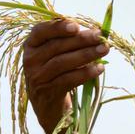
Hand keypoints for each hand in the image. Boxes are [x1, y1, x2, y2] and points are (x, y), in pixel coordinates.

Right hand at [21, 19, 109, 133]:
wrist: (48, 107)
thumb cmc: (55, 75)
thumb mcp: (54, 56)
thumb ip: (67, 42)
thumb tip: (94, 32)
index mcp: (31, 46)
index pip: (40, 31)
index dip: (58, 27)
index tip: (77, 26)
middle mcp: (30, 60)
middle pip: (56, 46)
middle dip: (81, 40)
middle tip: (100, 37)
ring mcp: (37, 77)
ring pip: (62, 62)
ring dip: (86, 55)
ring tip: (104, 50)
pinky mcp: (48, 92)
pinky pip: (69, 79)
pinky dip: (85, 73)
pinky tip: (99, 69)